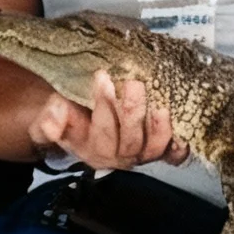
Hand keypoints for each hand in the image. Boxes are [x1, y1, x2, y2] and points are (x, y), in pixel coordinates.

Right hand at [25, 70, 187, 169]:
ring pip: (154, 149)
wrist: (83, 124)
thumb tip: (53, 121)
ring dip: (159, 128)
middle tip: (134, 83)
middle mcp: (119, 156)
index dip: (103, 105)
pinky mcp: (160, 152)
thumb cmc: (71, 116)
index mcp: (91, 149)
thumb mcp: (52, 117)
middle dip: (132, 111)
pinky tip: (183, 128)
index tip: (102, 77)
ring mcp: (142, 155)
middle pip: (130, 141)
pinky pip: (174, 156)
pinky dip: (180, 146)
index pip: (101, 131)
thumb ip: (50, 119)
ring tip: (161, 104)